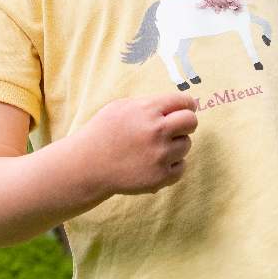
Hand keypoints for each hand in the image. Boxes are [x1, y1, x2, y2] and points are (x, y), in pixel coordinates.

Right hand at [76, 93, 198, 196]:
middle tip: (175, 129)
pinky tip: (154, 164)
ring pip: (186, 145)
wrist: (85, 166)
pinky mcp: (159, 176)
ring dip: (175, 146)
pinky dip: (171, 166)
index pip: (184, 101)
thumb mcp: (121, 107)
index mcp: (147, 110)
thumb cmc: (103, 133)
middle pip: (192, 122)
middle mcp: (156, 131)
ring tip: (154, 149)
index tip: (185, 109)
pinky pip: (181, 167)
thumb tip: (183, 103)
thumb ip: (150, 104)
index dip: (187, 105)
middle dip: (186, 124)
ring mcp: (159, 155)